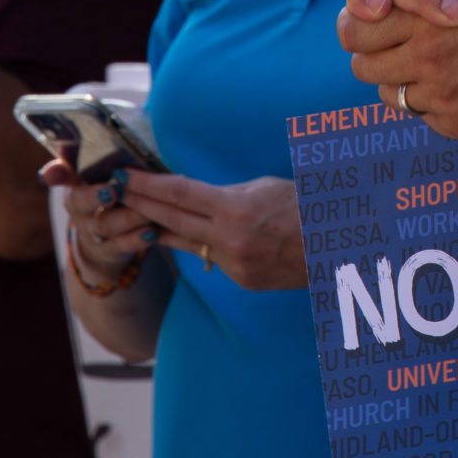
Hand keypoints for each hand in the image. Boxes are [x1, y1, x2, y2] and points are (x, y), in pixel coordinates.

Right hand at [47, 161, 156, 279]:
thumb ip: (96, 159)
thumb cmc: (107, 195)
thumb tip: (79, 136)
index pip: (60, 175)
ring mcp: (91, 231)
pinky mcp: (107, 250)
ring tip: (146, 211)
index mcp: (75, 184)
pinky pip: (120, 246)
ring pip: (104, 225)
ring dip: (126, 217)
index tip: (54, 172)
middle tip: (114, 190)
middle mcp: (79, 209)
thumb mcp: (101, 176)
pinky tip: (151, 233)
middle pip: (80, 202)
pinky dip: (136, 240)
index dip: (56, 173)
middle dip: (95, 196)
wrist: (107, 239)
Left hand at [115, 172, 307, 292]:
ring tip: (139, 214)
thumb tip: (198, 198)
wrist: (342, 245)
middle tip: (115, 192)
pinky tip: (191, 236)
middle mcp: (229, 240)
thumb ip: (228, 195)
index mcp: (236, 209)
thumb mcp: (266, 188)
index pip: (179, 194)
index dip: (147, 185)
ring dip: (163, 228)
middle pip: (172, 220)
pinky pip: (212, 259)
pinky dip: (202, 245)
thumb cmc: (309, 205)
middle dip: (141, 204)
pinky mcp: (242, 281)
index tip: (124, 176)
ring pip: (186, 243)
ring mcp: (234, 264)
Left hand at [339, 0, 457, 139]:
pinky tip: (454, 78)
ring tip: (423, 58)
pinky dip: (431, 97)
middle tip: (395, 37)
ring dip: (399, 74)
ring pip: (390, 91)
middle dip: (375, 47)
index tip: (381, 11)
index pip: (356, 22)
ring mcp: (444, 98)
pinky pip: (422, 113)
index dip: (363, 14)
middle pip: (364, 61)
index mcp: (425, 14)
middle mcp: (428, 61)